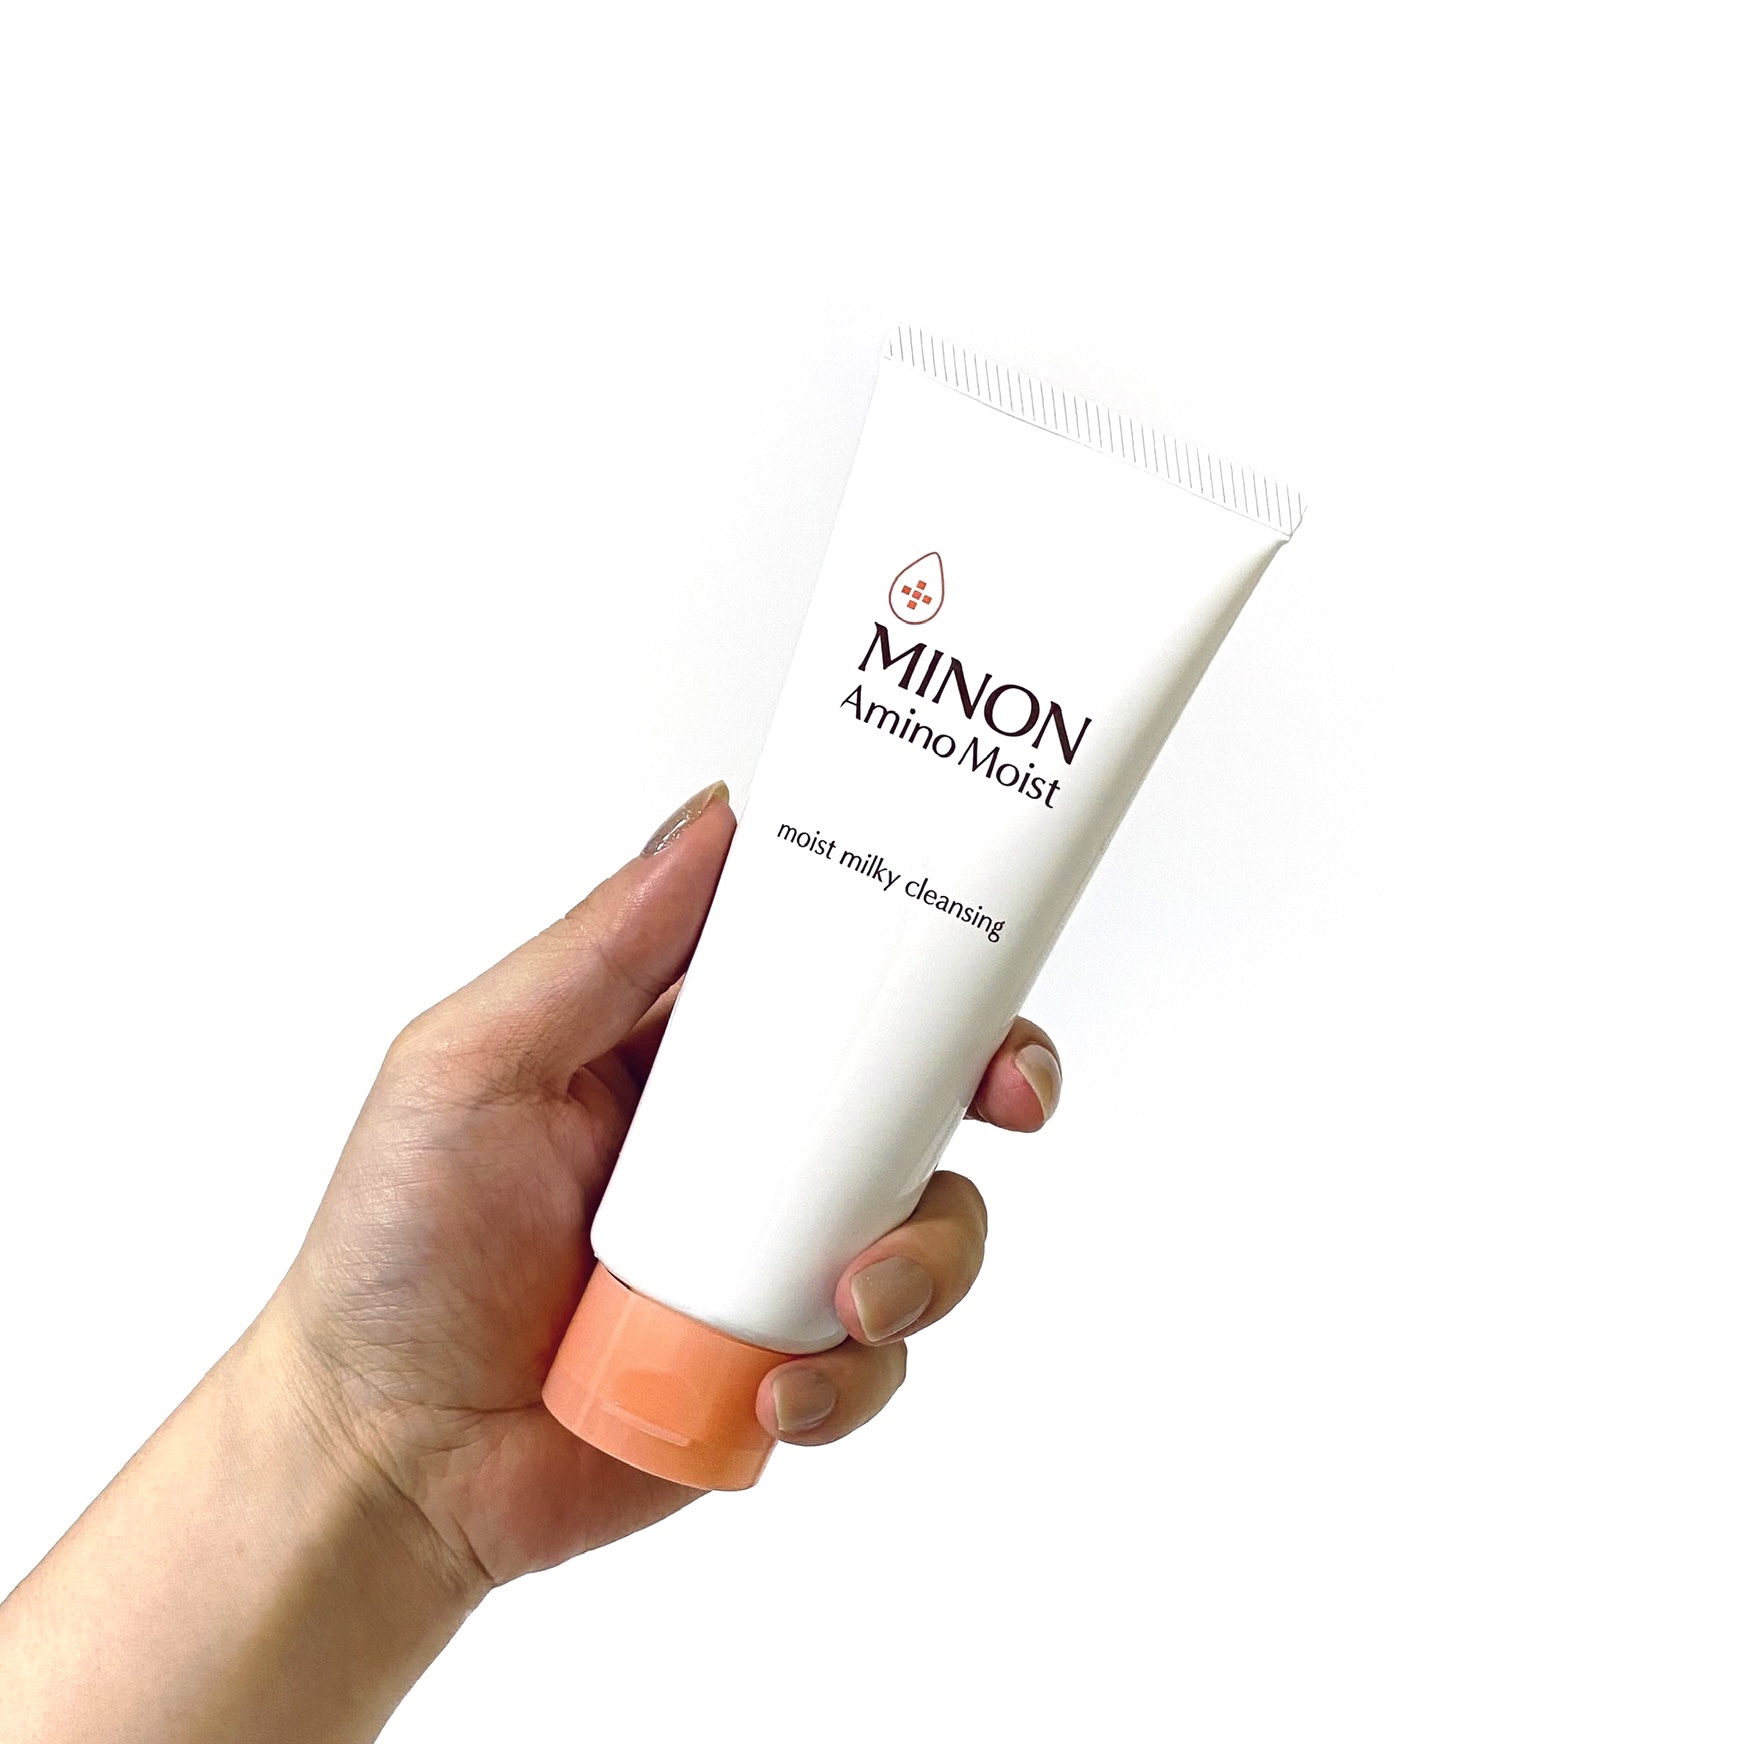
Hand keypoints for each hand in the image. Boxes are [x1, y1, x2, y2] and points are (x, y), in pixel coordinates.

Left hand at [268, 782, 1063, 1591]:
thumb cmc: (396, 1251)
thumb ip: (595, 951)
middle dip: (988, 1085)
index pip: (822, 968)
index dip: (915, 950)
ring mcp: (770, 1257)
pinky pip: (879, 1360)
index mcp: (678, 1050)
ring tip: (850, 1298)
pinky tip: (775, 1394)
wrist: (384, 1458)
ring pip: (926, 1223)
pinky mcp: (782, 1365)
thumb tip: (712, 820)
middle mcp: (744, 1145)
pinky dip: (853, 1378)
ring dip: (928, 1254)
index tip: (974, 949)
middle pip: (913, 1089)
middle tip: (1005, 1097)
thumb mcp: (473, 1064)